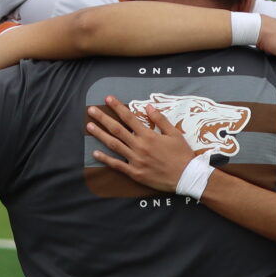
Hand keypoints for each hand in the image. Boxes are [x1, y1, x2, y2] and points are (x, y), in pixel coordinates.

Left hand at [84, 97, 200, 194]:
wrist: (186, 176)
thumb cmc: (181, 154)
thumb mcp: (174, 133)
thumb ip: (160, 119)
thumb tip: (148, 106)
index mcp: (149, 135)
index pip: (129, 118)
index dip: (117, 107)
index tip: (108, 99)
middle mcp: (139, 146)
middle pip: (117, 129)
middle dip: (103, 118)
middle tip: (91, 110)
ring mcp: (136, 160)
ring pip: (114, 145)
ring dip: (100, 135)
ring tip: (89, 126)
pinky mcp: (135, 173)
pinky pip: (117, 165)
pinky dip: (105, 159)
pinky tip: (95, 152)